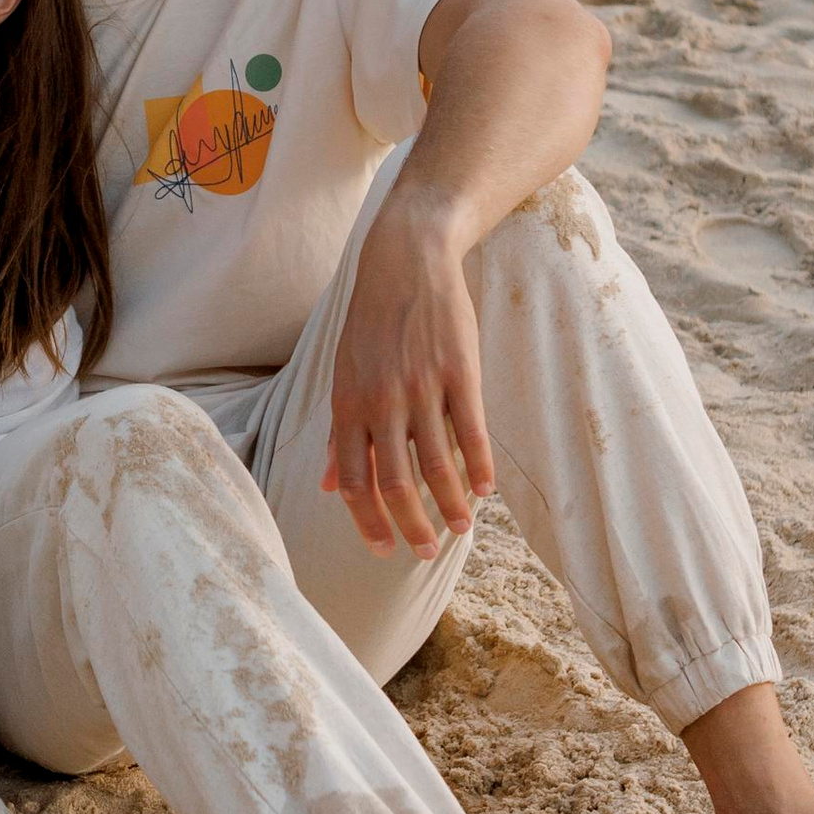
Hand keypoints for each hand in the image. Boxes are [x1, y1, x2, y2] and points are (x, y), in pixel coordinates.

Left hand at [322, 199, 495, 557]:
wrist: (406, 260)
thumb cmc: (371, 323)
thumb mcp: (343, 374)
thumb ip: (340, 434)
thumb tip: (329, 485)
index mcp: (349, 404)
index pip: (354, 481)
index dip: (367, 522)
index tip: (383, 549)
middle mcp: (381, 401)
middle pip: (394, 482)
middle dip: (410, 526)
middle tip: (424, 552)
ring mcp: (421, 387)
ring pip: (436, 464)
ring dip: (449, 506)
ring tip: (458, 530)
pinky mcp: (459, 371)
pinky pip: (471, 431)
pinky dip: (478, 467)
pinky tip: (484, 491)